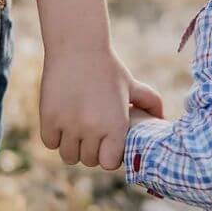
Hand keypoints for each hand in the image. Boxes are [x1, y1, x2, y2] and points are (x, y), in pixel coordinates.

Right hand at [40, 46, 162, 169]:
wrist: (78, 46)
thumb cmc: (107, 67)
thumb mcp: (131, 85)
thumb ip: (150, 102)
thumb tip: (162, 119)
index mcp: (115, 125)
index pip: (108, 163)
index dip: (107, 155)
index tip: (105, 144)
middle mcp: (93, 129)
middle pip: (88, 161)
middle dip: (89, 150)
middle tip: (90, 135)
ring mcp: (69, 125)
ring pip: (68, 156)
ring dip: (71, 146)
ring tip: (75, 132)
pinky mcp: (49, 118)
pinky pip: (50, 142)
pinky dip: (54, 136)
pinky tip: (61, 123)